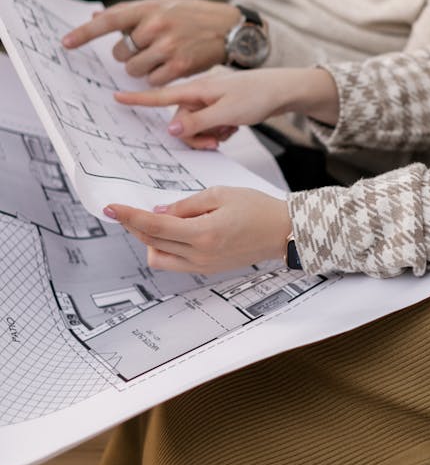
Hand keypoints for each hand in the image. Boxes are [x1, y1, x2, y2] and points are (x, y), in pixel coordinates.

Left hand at [61, 0, 241, 83]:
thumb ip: (130, 12)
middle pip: (121, 52)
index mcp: (149, 8)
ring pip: (134, 69)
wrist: (229, 28)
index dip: (85, 34)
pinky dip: (158, 77)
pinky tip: (172, 66)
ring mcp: (168, 47)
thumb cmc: (192, 15)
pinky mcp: (180, 67)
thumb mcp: (162, 5)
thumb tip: (95, 17)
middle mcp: (157, 27)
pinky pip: (152, 81)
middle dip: (129, 53)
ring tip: (161, 57)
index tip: (65, 43)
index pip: (109, 21)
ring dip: (142, 67)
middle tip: (148, 47)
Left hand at [103, 186, 291, 272]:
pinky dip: (166, 247)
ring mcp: (203, 266)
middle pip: (152, 243)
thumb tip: (158, 213)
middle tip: (129, 209)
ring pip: (159, 258)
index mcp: (203, 234)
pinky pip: (174, 262)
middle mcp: (199, 255)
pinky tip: (174, 231)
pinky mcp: (207, 269)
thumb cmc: (257, 208)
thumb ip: (186, 205)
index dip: (129, 217)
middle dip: (136, 226)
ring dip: (150, 240)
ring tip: (159, 221)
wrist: (283, 231)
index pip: (154, 226)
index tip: (111, 208)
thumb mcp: (220, 195)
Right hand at [114, 66, 339, 147]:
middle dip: (195, 135)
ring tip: (228, 132)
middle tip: (215, 141)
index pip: (162, 95)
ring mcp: (212, 98)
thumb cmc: (258, 96)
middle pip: (182, 120)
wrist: (284, 89)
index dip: (139, 99)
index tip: (116, 98)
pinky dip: (220, 130)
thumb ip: (198, 121)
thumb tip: (171, 128)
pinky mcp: (222, 105)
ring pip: (196, 125)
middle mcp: (202, 92)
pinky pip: (211, 124)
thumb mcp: (227, 113)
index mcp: (199, 88)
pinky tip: (234, 128)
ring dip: (209, 135)